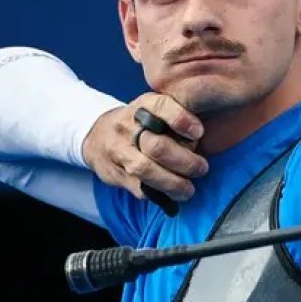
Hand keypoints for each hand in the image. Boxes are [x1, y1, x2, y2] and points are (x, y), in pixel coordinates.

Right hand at [82, 93, 207, 202]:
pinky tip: (172, 195)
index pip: (161, 106)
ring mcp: (118, 150)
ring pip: (146, 169)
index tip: (199, 133)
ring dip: (172, 183)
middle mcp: (127, 126)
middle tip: (201, 168)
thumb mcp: (153, 110)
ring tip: (188, 189)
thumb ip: (176, 118)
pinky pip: (138, 187)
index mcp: (142, 106)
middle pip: (157, 146)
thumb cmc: (138, 123)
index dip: (181, 120)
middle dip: (184, 161)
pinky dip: (158, 194)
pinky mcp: (114, 173)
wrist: (96, 136)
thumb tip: (204, 136)